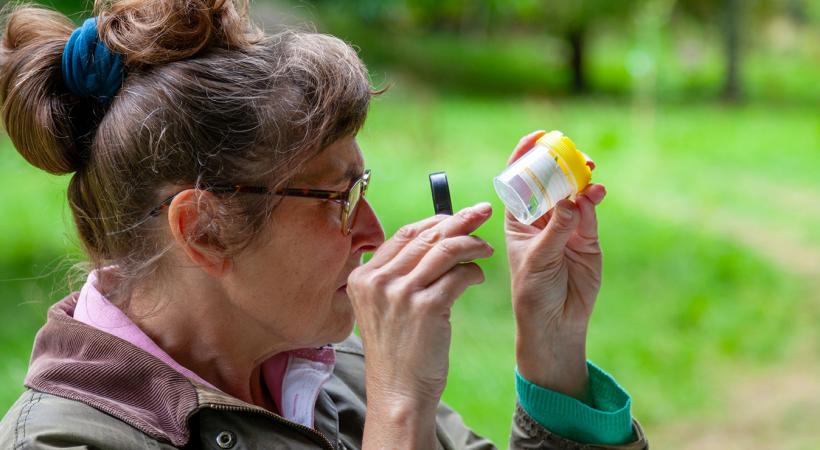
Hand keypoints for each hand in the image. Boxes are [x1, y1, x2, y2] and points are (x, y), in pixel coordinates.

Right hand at [346, 203, 493, 447]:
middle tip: (482, 211)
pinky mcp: (426, 308)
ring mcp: (400, 294)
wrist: (398, 393)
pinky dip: (473, 271)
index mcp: (363, 277)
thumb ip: (396, 275)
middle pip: (426, 236)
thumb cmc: (397, 351)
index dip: (433, 221)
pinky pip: (458, 275)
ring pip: (445, 250)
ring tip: (485, 247)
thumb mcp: (382, 308)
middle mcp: (378, 281)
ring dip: (471, 243)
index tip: (455, 215)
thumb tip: (433, 238)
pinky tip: (478, 276)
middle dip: (459, 220)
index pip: (403, 234)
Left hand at [503, 130, 606, 398]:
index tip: (537, 136)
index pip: (519, 180)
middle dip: (561, 164)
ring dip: (581, 180)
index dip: (526, 155)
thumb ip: (556, 230)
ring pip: (574, 193)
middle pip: (551, 181)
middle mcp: (542, 218)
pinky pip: (590, 212)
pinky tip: (596, 193)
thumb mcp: (537, 259)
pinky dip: (593, 201)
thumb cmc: (532, 291)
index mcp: (518, 219)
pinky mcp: (587, 238)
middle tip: (573, 153)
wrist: (555, 322)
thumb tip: (571, 199)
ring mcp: (566, 226)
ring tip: (588, 172)